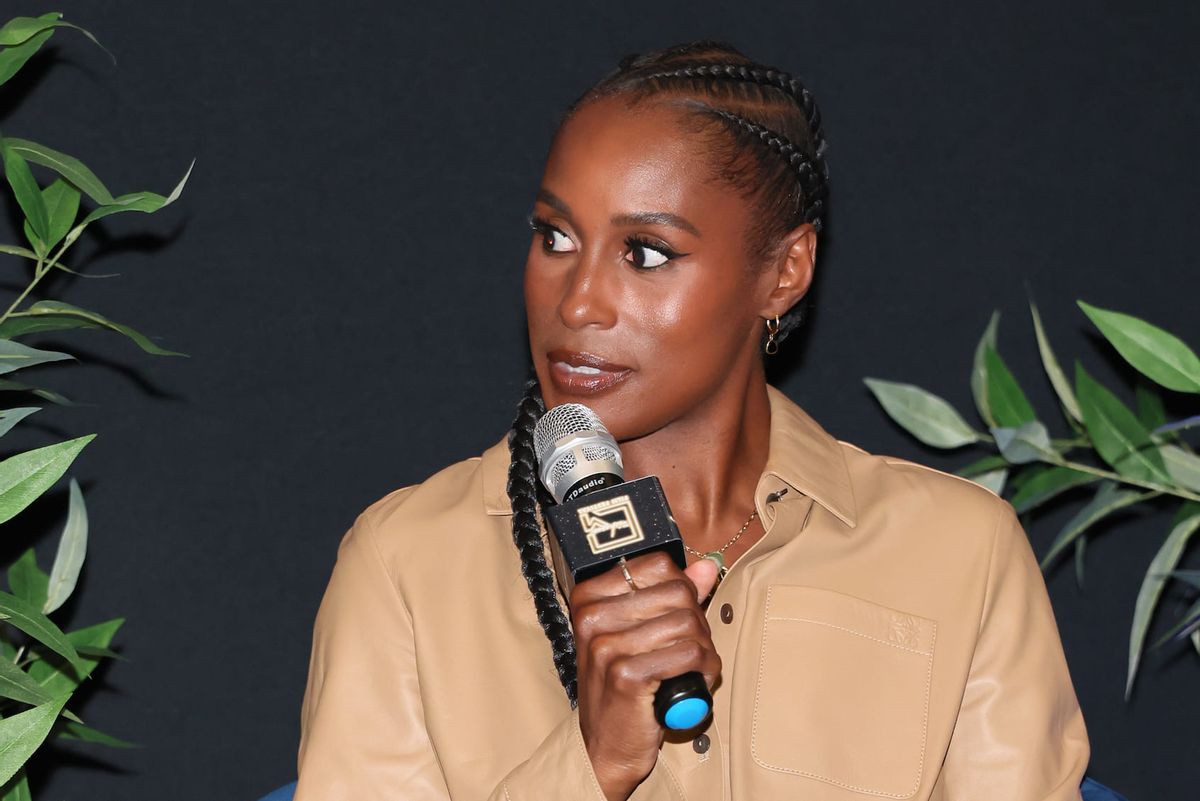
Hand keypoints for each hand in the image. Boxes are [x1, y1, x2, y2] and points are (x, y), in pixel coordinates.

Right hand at [570, 553, 720, 800]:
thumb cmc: (622, 686)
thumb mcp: (640, 633)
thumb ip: (672, 595)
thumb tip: (707, 566)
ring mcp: (606, 646)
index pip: (659, 564)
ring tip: (692, 669)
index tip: (676, 617)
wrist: (603, 746)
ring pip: (689, 623)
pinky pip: (690, 653)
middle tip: (689, 650)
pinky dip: (703, 669)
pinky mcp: (626, 676)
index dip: (682, 589)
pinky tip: (693, 683)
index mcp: (589, 596)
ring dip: (703, 650)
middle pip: (678, 592)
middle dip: (697, 622)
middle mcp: (592, 616)